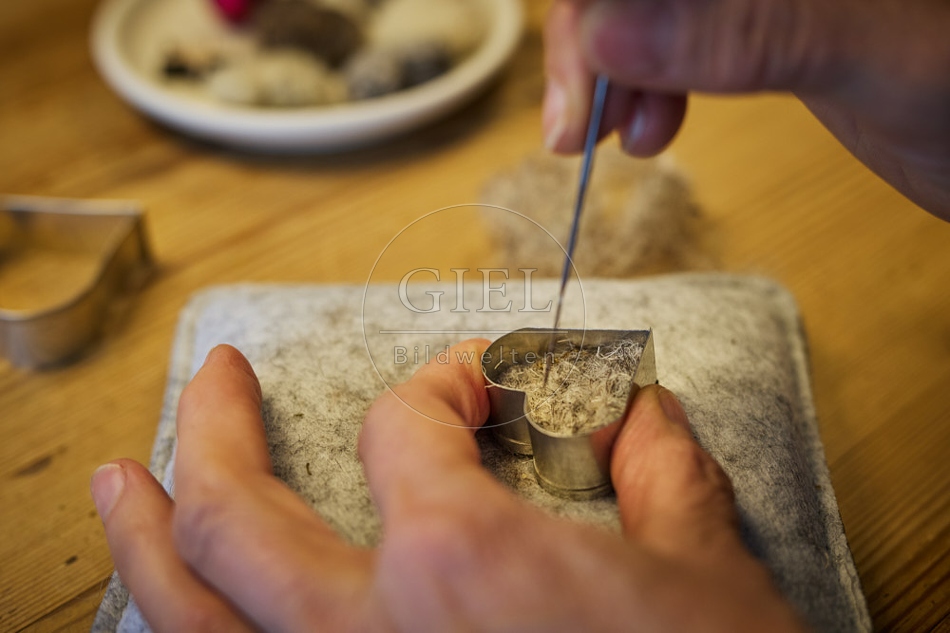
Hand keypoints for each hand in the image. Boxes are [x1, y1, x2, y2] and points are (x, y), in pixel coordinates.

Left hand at [91, 343, 804, 631]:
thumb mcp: (706, 577)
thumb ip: (659, 470)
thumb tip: (635, 410)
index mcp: (459, 566)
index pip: (410, 426)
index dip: (446, 378)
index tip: (474, 379)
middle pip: (238, 512)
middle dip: (216, 427)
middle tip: (217, 377)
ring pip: (194, 616)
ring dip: (148, 539)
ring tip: (125, 487)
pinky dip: (203, 632)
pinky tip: (198, 611)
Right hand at [543, 0, 949, 218]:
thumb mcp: (878, 53)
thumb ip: (748, 34)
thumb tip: (610, 35)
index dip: (596, 4)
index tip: (582, 66)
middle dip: (589, 41)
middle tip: (573, 126)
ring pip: (643, 12)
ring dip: (607, 73)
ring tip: (603, 139)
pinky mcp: (758, 23)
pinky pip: (672, 42)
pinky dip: (643, 87)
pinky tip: (647, 129)